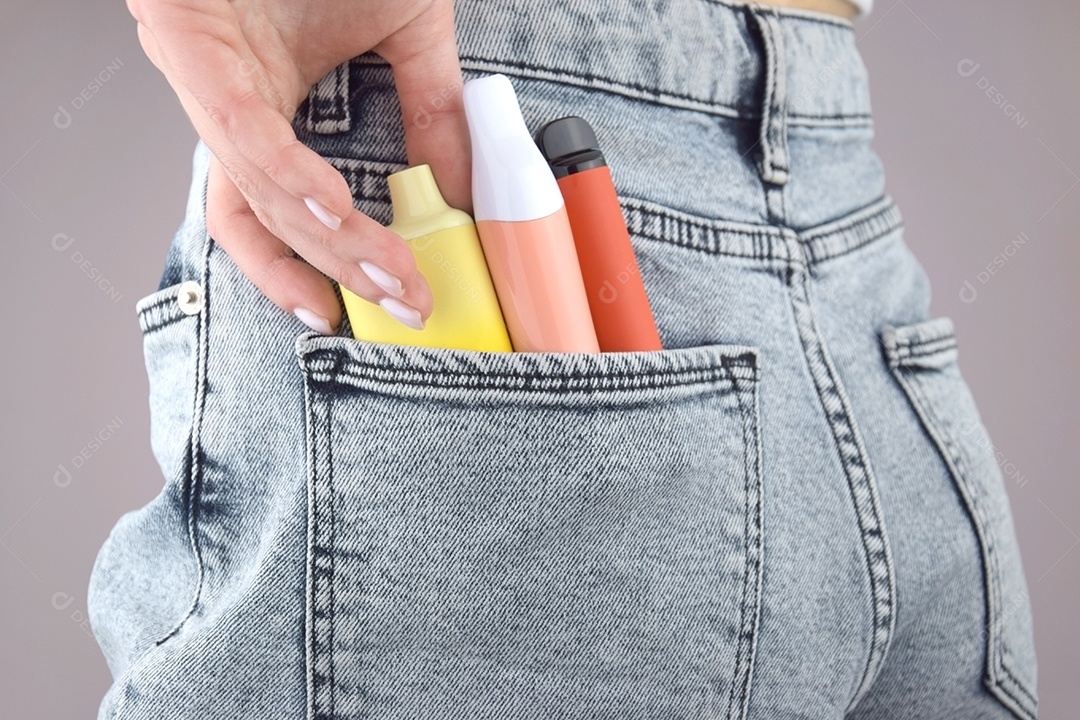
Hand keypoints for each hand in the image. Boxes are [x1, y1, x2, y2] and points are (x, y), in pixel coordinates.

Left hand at [129, 0, 471, 331]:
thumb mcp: (409, 31)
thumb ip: (435, 110)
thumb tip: (464, 193)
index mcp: (266, 105)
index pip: (273, 212)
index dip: (326, 265)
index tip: (390, 296)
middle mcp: (226, 103)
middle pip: (255, 219)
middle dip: (335, 271)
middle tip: (401, 300)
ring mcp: (201, 76)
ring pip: (253, 189)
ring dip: (327, 240)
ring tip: (388, 270)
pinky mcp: (183, 39)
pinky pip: (236, 131)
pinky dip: (290, 180)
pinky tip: (336, 211)